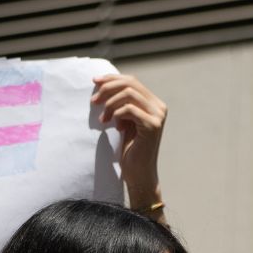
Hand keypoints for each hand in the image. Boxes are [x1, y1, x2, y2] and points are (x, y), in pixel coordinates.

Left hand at [91, 74, 165, 212]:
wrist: (138, 174)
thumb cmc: (130, 150)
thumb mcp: (124, 121)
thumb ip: (121, 103)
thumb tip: (103, 83)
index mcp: (153, 103)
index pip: (132, 81)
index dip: (112, 78)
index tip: (94, 81)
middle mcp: (159, 107)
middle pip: (130, 84)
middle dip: (107, 89)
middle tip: (93, 101)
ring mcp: (158, 116)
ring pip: (129, 94)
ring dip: (110, 104)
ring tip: (103, 118)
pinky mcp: (153, 125)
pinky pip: (129, 109)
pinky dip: (117, 115)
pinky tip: (115, 127)